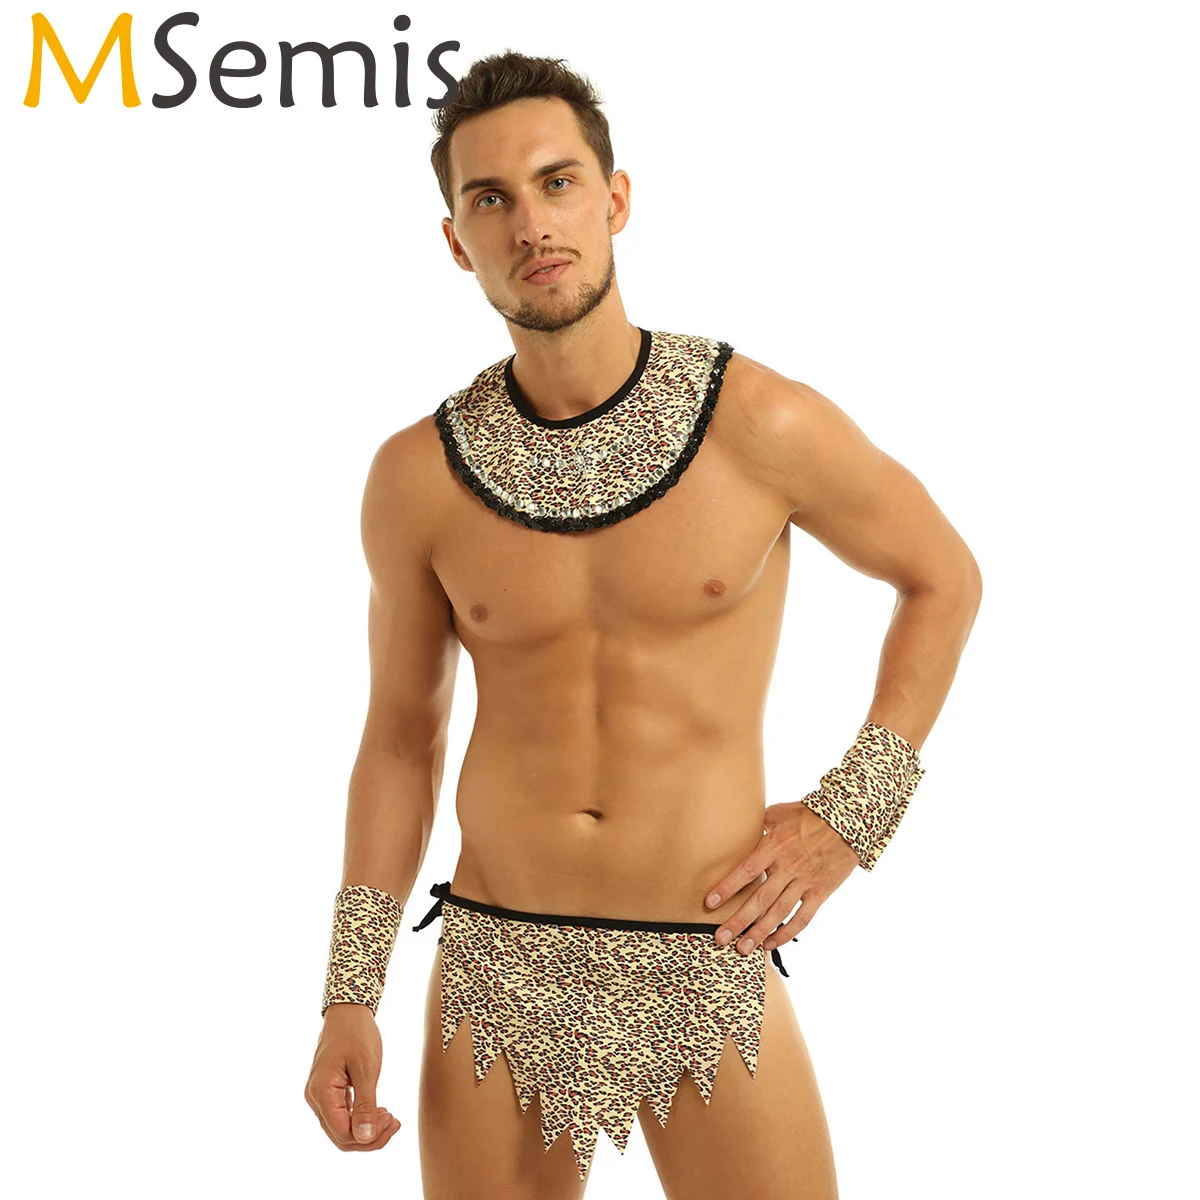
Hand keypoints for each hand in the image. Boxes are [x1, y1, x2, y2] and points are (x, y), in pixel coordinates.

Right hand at [305, 1005, 401, 1151]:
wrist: (347, 1010)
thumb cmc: (357, 1034)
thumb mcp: (367, 1068)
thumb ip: (365, 1105)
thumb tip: (365, 1138)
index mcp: (322, 1093)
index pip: (342, 1134)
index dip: (369, 1138)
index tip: (393, 1122)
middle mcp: (315, 1098)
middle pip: (340, 1135)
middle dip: (370, 1136)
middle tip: (395, 1122)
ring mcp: (319, 1094)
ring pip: (340, 1128)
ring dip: (366, 1128)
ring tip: (390, 1117)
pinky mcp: (327, 1090)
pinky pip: (341, 1114)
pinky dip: (359, 1118)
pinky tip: (378, 1111)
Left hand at [703, 801, 860, 954]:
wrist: (848, 821)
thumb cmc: (809, 814)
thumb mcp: (780, 812)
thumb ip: (758, 824)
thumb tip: (738, 828)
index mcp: (774, 846)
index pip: (746, 871)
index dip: (727, 888)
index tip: (710, 903)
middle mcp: (788, 867)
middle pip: (759, 899)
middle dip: (738, 921)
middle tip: (720, 938)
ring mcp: (805, 882)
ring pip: (779, 913)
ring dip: (759, 933)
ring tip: (742, 948)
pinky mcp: (820, 892)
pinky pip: (802, 918)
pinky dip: (786, 933)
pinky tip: (770, 943)